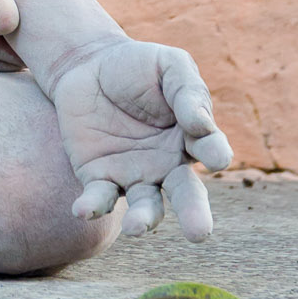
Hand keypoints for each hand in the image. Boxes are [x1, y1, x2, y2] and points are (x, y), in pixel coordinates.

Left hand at [49, 37, 232, 240]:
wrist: (88, 65)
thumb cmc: (137, 67)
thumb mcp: (168, 65)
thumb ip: (187, 91)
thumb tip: (201, 124)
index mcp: (192, 139)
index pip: (210, 149)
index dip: (214, 152)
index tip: (215, 155)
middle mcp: (168, 167)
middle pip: (186, 195)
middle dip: (194, 215)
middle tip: (198, 233)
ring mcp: (135, 176)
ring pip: (145, 206)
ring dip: (142, 220)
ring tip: (136, 229)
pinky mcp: (99, 177)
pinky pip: (100, 197)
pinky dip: (93, 206)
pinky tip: (82, 210)